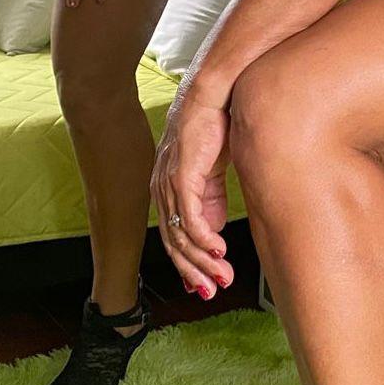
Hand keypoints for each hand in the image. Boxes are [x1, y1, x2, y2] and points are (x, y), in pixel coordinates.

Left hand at [152, 85, 232, 297]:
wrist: (215, 93)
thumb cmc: (214, 125)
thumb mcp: (212, 171)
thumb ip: (210, 201)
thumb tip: (213, 234)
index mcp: (167, 189)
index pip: (174, 236)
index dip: (188, 263)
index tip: (204, 284)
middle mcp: (162, 189)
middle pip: (174, 242)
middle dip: (194, 271)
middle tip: (213, 291)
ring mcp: (170, 182)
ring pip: (181, 235)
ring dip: (203, 260)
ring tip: (221, 277)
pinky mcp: (183, 174)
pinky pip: (191, 215)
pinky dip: (204, 238)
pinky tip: (218, 250)